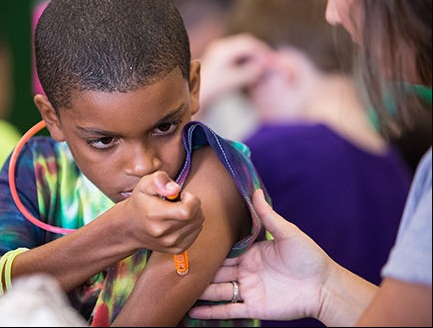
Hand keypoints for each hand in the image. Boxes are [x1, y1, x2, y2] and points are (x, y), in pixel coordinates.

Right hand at [122, 171, 203, 253]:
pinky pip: (197, 233)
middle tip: (179, 202)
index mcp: (155, 215)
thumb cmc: (140, 202)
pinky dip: (193, 224)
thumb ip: (159, 180)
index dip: (192, 200)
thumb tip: (175, 189)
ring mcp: (170, 243)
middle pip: (196, 217)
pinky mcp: (177, 249)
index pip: (187, 211)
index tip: (183, 196)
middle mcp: (163, 233)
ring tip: (178, 211)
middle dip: (193, 205)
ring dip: (193, 215)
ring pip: (198, 224)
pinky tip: (179, 221)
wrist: (130, 228)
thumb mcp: (144, 184)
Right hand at [189, 188, 330, 321]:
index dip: (210, 251)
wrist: (324, 285)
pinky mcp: (254, 307)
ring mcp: (249, 290)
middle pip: (218, 272)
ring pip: (219, 291)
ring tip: (179, 290)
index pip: (226, 253)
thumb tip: (255, 190)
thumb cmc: (308, 257)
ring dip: (201, 292)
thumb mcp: (287, 232)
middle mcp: (247, 272)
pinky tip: (193, 312)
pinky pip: (229, 310)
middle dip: (200, 271)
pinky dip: (211, 312)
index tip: (191, 247)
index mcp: (252, 254)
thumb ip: (268, 215)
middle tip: (178, 269)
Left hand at [197, 33, 273, 112]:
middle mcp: (221, 45)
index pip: (248, 45)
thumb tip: (265, 64)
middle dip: (259, 50)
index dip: (262, 51)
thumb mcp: (234, 81)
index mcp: (223, 50)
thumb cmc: (215, 88)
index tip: (271, 60)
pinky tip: (254, 64)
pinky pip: (238, 50)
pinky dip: (248, 55)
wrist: (199, 91)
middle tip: (271, 59)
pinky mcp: (221, 54)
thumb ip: (250, 72)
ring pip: (243, 45)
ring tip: (264, 62)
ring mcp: (220, 48)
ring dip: (254, 52)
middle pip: (246, 42)